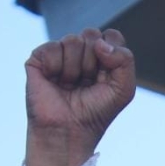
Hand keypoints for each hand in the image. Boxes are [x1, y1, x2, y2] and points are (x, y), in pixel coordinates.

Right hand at [23, 29, 135, 165]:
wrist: (69, 131)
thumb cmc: (97, 113)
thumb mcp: (124, 89)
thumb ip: (125, 60)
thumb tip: (100, 42)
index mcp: (103, 58)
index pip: (112, 36)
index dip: (112, 55)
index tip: (107, 77)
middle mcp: (81, 53)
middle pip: (92, 34)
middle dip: (93, 62)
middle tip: (88, 83)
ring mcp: (60, 55)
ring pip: (73, 40)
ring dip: (76, 69)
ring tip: (71, 85)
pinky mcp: (39, 59)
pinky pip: (53, 47)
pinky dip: (57, 68)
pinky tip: (55, 81)